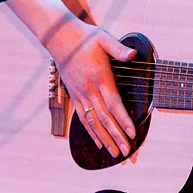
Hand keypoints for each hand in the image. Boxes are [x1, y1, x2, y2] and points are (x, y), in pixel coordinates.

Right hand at [46, 16, 136, 156]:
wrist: (60, 38)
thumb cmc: (85, 38)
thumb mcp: (104, 39)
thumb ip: (119, 49)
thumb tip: (133, 55)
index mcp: (99, 77)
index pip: (113, 103)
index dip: (123, 120)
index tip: (132, 133)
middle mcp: (89, 90)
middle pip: (104, 117)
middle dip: (116, 136)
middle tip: (127, 151)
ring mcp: (80, 95)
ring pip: (93, 122)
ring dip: (105, 139)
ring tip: (115, 153)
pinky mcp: (75, 96)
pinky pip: (83, 118)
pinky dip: (91, 132)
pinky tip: (99, 143)